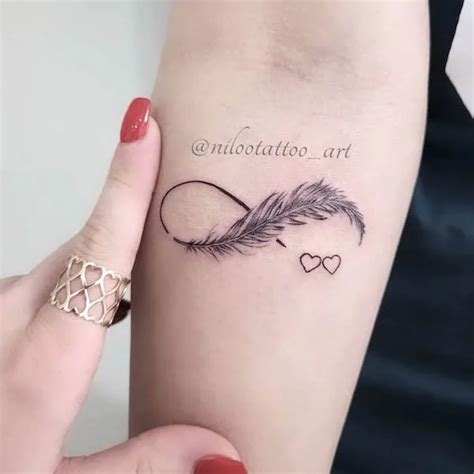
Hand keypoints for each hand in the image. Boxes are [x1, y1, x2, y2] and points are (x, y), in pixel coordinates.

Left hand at [0, 98, 244, 473]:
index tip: (143, 126)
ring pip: (63, 260)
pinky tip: (99, 298)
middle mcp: (7, 320)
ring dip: (106, 254)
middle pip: (85, 245)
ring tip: (153, 260)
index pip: (98, 253)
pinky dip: (80, 273)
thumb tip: (225, 454)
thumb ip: (144, 464)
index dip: (125, 187)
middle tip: (178, 182)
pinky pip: (43, 277)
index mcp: (38, 364)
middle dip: (131, 216)